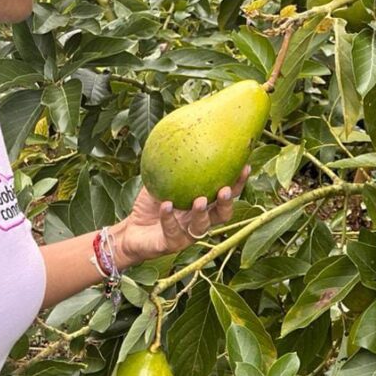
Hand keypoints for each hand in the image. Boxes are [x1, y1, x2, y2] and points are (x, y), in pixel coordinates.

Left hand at [113, 165, 250, 267]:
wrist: (131, 231)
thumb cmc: (150, 204)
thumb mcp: (160, 180)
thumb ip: (173, 164)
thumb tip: (181, 130)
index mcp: (204, 205)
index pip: (227, 194)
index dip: (239, 182)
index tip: (245, 166)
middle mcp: (200, 221)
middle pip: (223, 214)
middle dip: (227, 202)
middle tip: (225, 189)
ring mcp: (187, 234)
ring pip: (202, 227)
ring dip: (202, 214)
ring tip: (199, 200)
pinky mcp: (172, 244)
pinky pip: (172, 230)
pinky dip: (168, 217)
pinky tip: (166, 205)